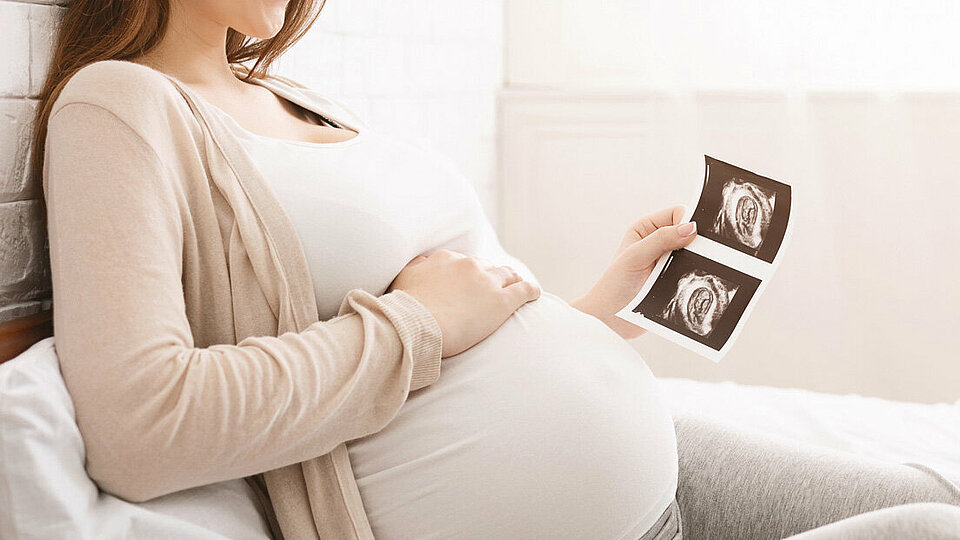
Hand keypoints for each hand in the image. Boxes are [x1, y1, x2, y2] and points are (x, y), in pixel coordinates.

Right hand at [388, 249, 541, 356]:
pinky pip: (524, 290)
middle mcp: (468, 266)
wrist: (414, 325)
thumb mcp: (403, 278)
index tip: (471, 281)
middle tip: (495, 286)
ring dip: (513, 280)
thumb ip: (416, 267)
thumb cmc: (404, 308)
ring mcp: (487, 283)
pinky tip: (534, 295)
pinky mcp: (501, 302)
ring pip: (507, 275)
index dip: (470, 273)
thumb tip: (424, 262)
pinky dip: (531, 291)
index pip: (464, 263)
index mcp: (445, 259)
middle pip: (487, 266)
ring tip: (517, 286)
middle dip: (492, 276)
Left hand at [571, 206, 696, 338]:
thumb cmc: (613, 285)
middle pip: (688, 233)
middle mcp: (657, 243)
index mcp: (646, 229)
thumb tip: (691, 228)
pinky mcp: (673, 280)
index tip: (696, 235)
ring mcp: (666, 262)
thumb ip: (661, 239)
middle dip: (696, 242)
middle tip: (701, 253)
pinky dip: (695, 276)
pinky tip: (693, 282)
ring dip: (695, 261)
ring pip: (693, 254)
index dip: (689, 220)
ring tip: (689, 271)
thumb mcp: (635, 257)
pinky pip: (693, 273)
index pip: (678, 213)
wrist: (609, 319)